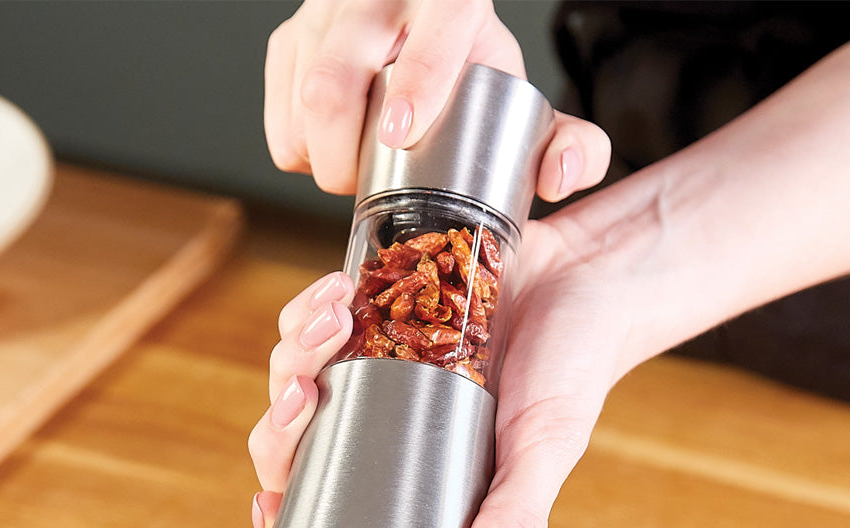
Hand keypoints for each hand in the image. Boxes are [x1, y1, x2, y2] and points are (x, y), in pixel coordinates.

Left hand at [249, 211, 635, 527]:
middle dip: (280, 424)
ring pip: (291, 378)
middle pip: (290, 447)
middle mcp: (378, 431)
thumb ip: (515, 521)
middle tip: (307, 390)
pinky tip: (336, 289)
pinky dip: (310, 306)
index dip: (280, 519)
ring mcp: (369, 370)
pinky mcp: (373, 311)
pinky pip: (312, 318)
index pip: (322, 516)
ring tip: (333, 318)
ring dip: (294, 350)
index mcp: (407, 480)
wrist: (594, 275)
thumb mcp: (544, 449)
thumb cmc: (572, 372)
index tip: (266, 501)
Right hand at [265, 0, 608, 200]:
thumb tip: (562, 175)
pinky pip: (279, 105)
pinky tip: (325, 151)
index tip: (401, 132)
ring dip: (319, 153)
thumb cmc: (473, 74)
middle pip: (338, 75)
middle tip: (364, 186)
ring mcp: (328, 12)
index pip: (434, 31)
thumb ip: (570, 144)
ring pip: (302, 90)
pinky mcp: (292, 36)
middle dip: (342, 151)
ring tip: (350, 170)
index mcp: (452, 1)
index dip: (415, 82)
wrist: (425, 24)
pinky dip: (295, 145)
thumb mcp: (526, 102)